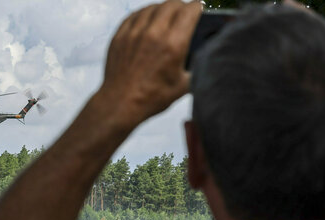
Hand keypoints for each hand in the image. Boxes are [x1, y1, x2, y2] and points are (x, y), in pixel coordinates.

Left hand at [97, 0, 201, 124]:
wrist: (120, 104)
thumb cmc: (152, 97)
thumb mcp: (184, 85)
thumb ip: (196, 65)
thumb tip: (205, 55)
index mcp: (173, 44)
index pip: (189, 10)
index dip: (198, 6)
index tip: (199, 8)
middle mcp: (153, 34)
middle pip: (171, 4)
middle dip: (181, 6)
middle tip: (183, 12)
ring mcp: (133, 33)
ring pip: (151, 7)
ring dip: (162, 9)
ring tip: (166, 16)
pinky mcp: (119, 36)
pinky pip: (134, 15)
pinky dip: (144, 14)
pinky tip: (147, 20)